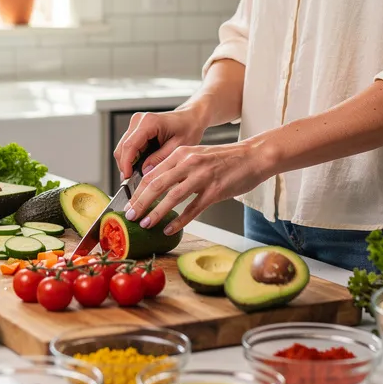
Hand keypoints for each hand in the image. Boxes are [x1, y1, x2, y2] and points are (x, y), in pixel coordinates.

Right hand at [113, 108, 208, 179]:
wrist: (190, 118)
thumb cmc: (188, 127)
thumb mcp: (178, 146)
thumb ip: (160, 158)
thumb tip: (145, 171)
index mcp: (149, 122)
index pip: (130, 145)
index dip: (126, 163)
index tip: (127, 177)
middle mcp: (139, 120)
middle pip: (123, 147)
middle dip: (125, 165)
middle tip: (133, 180)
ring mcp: (136, 123)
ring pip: (123, 147)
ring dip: (128, 162)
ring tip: (138, 174)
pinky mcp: (136, 128)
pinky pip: (128, 146)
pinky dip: (131, 157)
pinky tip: (140, 165)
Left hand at [124, 140, 273, 235]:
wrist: (254, 156)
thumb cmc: (225, 159)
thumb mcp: (196, 155)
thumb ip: (177, 167)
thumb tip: (156, 185)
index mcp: (181, 153)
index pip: (151, 173)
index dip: (137, 191)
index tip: (129, 204)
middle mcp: (189, 163)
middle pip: (156, 185)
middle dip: (140, 203)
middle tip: (130, 216)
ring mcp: (202, 177)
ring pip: (172, 197)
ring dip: (156, 213)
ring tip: (145, 224)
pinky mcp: (215, 191)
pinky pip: (192, 209)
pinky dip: (179, 221)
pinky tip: (170, 229)